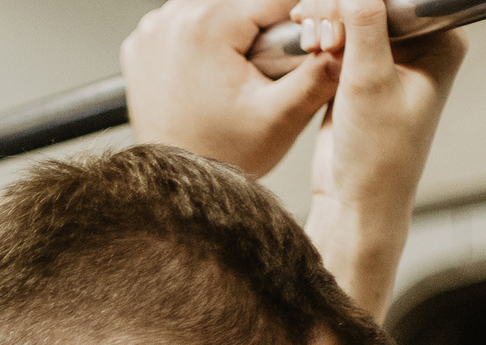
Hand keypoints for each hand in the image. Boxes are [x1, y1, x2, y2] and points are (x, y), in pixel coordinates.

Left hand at [123, 0, 339, 178]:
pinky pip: (183, 22)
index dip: (299, 18)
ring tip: (239, 69)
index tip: (303, 43)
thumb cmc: (220, 156)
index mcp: (207, 25)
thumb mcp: (280, 118)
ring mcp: (151, 30)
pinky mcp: (141, 43)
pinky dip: (204, 37)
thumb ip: (317, 75)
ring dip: (233, 27)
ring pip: (214, 6)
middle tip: (263, 66)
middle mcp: (171, 19)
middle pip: (241, 0)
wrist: (175, 185)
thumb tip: (344, 44)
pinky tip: (212, 70)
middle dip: (261, 26)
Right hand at [294, 0, 465, 317]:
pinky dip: (322, 40)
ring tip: (313, 44)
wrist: (356, 201)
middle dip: (338, 10)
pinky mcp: (363, 73)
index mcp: (441, 42)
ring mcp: (391, 60)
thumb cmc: (377, 155)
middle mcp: (421, 47)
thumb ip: (363, 24)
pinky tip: (311, 50)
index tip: (329, 13)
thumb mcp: (369, 82)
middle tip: (318, 33)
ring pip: (352, 17)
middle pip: (373, 2)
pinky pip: (340, 39)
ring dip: (326, 24)